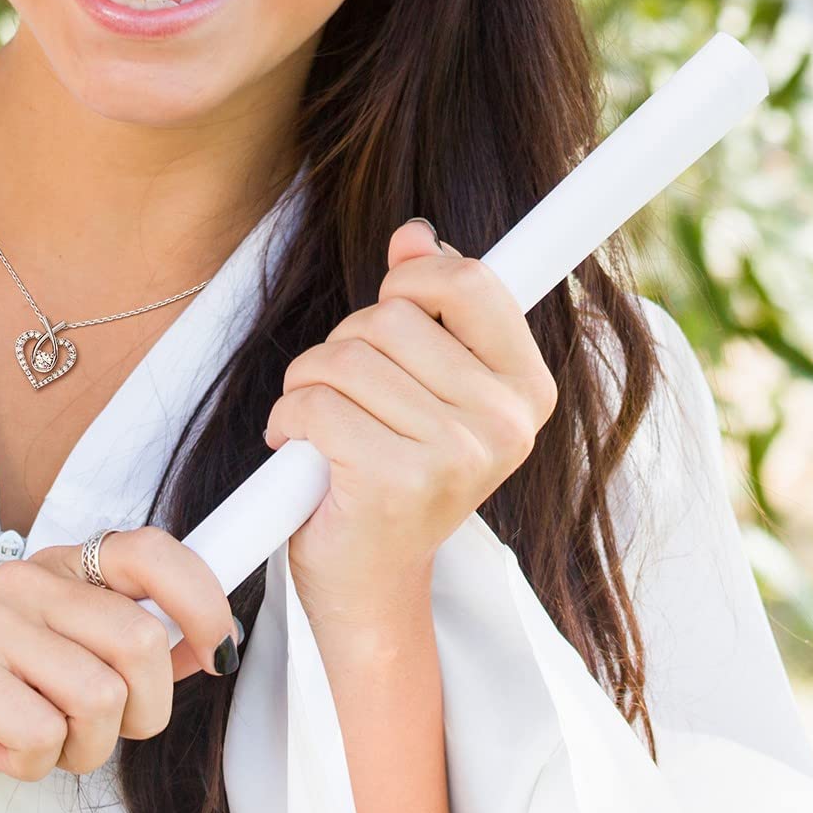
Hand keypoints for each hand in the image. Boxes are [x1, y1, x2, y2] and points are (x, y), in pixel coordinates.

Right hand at [0, 527, 242, 807]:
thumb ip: (116, 654)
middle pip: (139, 643)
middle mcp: (24, 581)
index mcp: (53, 573)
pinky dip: (27, 764)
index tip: (218, 650)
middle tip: (94, 736)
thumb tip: (199, 646)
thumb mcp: (48, 670)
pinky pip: (41, 733)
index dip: (203, 599)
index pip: (152, 552)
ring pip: (98, 696)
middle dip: (140, 714)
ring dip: (79, 750)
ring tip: (31, 743)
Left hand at [263, 219, 557, 635]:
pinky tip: (305, 456)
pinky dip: (287, 423)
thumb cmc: (389, 468)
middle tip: (348, 397)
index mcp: (524, 388)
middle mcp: (502, 422)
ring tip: (325, 429)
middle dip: (343, 346)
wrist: (368, 579)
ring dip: (308, 386)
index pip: (472, 282)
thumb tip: (413, 234)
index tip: (395, 303)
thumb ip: (427, 303)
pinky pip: (312, 406)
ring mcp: (456, 455)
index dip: (416, 279)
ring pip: (342, 358)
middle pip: (388, 317)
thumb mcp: (420, 381)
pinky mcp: (397, 483)